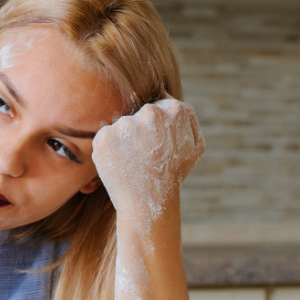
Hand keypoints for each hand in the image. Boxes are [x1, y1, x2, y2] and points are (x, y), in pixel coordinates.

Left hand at [92, 97, 203, 219]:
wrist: (148, 203)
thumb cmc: (173, 175)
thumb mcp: (195, 146)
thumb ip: (187, 117)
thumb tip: (169, 96)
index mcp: (174, 110)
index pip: (158, 106)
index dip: (156, 127)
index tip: (156, 144)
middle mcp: (149, 113)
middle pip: (138, 114)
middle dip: (139, 131)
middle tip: (144, 155)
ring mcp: (125, 124)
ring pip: (121, 126)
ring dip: (123, 140)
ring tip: (133, 162)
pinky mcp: (104, 137)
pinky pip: (105, 137)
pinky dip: (110, 149)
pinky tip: (120, 164)